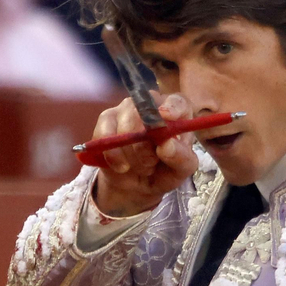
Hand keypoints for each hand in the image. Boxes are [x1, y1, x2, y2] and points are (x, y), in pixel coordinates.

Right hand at [91, 94, 199, 216]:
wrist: (137, 183)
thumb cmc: (165, 171)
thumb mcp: (181, 171)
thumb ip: (181, 158)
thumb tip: (167, 145)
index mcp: (178, 113)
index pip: (177, 102)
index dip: (171, 108)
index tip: (166, 117)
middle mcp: (151, 106)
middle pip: (144, 114)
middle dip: (146, 146)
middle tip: (150, 164)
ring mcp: (126, 110)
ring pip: (124, 126)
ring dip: (132, 154)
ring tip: (141, 167)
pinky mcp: (106, 121)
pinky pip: (105, 135)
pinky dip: (113, 155)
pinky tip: (122, 167)